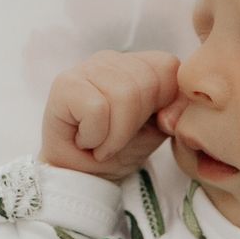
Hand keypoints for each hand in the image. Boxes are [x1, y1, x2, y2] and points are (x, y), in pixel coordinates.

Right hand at [41, 49, 183, 178]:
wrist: (77, 178)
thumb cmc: (115, 153)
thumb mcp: (156, 133)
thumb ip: (174, 112)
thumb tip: (171, 113)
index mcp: (137, 66)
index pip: (168, 66)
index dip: (167, 101)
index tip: (147, 127)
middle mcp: (112, 60)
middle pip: (148, 81)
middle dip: (137, 124)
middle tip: (116, 141)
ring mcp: (87, 68)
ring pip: (123, 95)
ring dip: (115, 135)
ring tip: (100, 143)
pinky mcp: (65, 84)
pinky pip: (97, 108)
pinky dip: (95, 136)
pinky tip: (83, 139)